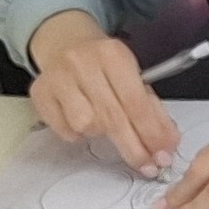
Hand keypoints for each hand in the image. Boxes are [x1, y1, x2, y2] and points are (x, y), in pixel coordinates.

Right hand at [27, 12, 179, 175]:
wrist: (65, 43)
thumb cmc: (103, 65)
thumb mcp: (132, 76)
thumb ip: (152, 109)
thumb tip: (167, 142)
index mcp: (112, 54)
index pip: (136, 102)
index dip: (151, 134)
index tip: (163, 155)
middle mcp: (82, 62)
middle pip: (113, 117)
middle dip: (134, 147)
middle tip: (148, 166)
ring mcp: (58, 77)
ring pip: (86, 125)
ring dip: (100, 132)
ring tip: (103, 122)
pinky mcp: (40, 93)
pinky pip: (65, 130)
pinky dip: (77, 133)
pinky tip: (80, 119)